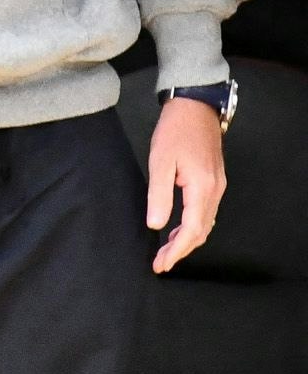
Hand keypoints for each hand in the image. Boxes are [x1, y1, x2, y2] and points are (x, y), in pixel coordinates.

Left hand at [145, 97, 225, 273]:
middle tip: (160, 263)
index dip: (177, 250)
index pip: (192, 230)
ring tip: (166, 251)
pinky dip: (193, 226)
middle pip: (201, 231)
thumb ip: (158, 195)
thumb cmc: (175, 132)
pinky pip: (206, 212)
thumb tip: (156, 225)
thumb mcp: (160, 163)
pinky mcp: (214, 181)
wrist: (195, 109)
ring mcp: (217, 186)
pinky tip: (178, 229)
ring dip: (187, 240)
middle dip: (181, 250)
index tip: (161, 264)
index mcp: (203, 189)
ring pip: (205, 224)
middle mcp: (215, 191)